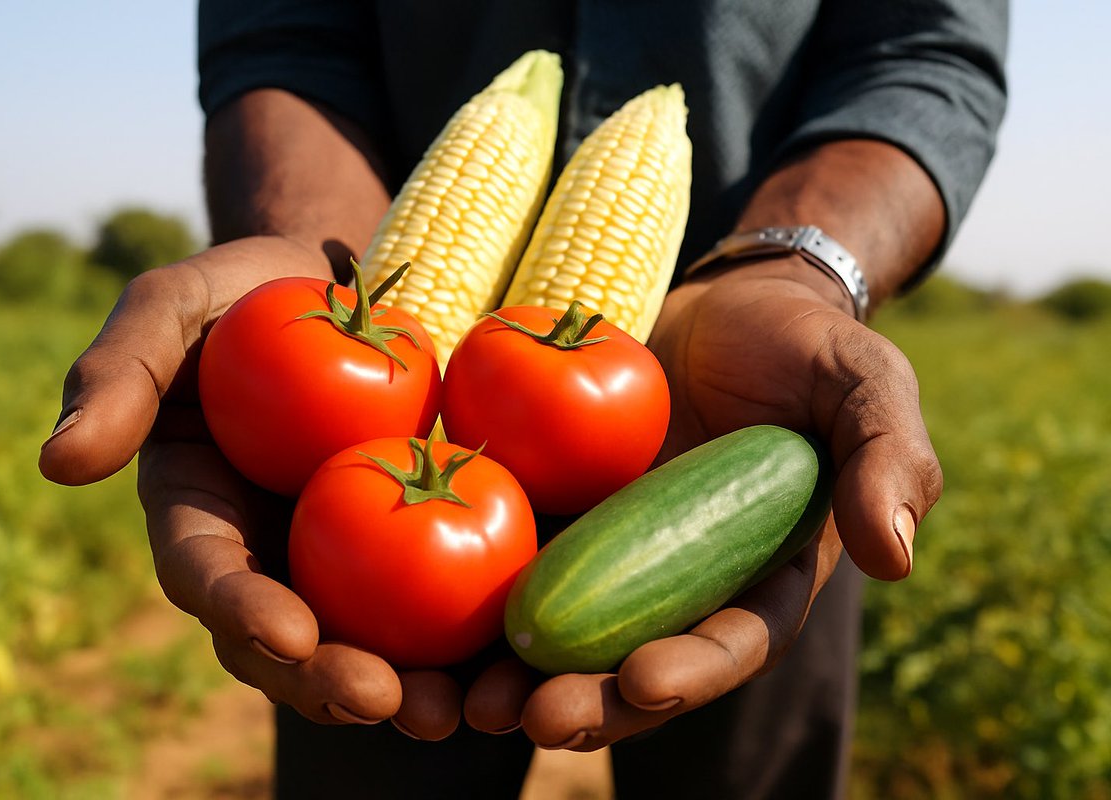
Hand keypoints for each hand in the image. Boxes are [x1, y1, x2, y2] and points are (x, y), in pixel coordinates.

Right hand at [37, 235, 470, 740]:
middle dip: (328, 681)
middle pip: (288, 642)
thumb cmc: (250, 289)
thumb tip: (60, 463)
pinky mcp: (416, 548)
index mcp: (202, 512)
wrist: (346, 283)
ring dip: (406, 690)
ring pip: (365, 645)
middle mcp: (269, 554)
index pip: (209, 575)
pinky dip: (466, 643)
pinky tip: (507, 665)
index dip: (241, 610)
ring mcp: (342, 561)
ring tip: (454, 712)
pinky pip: (438, 606)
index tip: (289, 633)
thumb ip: (119, 370)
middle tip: (383, 700)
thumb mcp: (175, 306)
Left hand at [501, 258, 941, 748]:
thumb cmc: (802, 344)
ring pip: (570, 636)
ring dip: (523, 679)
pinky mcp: (562, 514)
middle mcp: (684, 581)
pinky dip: (482, 608)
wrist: (721, 303)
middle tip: (538, 719)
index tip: (643, 679)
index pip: (734, 640)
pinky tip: (432, 634)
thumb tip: (896, 558)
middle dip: (593, 700)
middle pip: (639, 660)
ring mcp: (617, 554)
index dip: (693, 669)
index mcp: (761, 571)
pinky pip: (519, 567)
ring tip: (471, 704)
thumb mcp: (864, 383)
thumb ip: (888, 457)